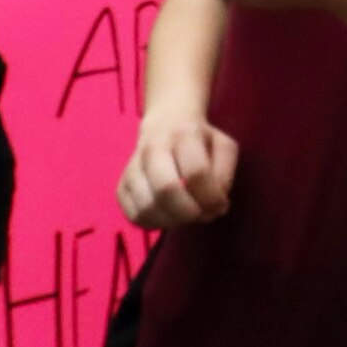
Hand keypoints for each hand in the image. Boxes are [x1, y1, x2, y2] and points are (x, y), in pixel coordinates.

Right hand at [121, 115, 240, 228]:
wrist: (165, 122)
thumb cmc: (200, 140)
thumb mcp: (224, 147)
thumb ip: (225, 176)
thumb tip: (215, 207)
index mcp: (183, 134)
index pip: (196, 172)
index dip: (210, 197)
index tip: (220, 206)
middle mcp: (153, 148)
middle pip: (165, 190)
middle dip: (188, 212)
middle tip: (201, 215)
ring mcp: (133, 168)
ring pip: (146, 207)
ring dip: (172, 221)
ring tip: (186, 216)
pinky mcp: (122, 186)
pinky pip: (134, 216)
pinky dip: (155, 224)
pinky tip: (169, 216)